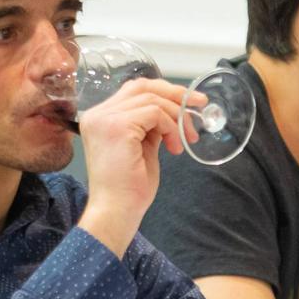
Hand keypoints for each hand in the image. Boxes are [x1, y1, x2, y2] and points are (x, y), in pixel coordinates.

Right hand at [77, 78, 200, 255]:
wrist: (116, 212)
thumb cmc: (128, 190)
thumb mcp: (143, 149)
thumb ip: (150, 128)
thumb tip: (170, 114)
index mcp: (100, 119)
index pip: (134, 90)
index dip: (165, 92)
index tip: (191, 103)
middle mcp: (98, 114)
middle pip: (143, 86)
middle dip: (175, 94)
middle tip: (200, 105)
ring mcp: (105, 119)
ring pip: (152, 99)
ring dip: (176, 118)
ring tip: (183, 141)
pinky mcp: (117, 127)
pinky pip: (154, 112)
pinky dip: (170, 127)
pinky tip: (174, 147)